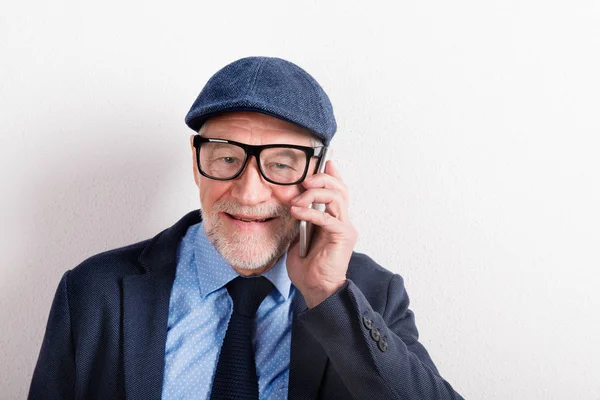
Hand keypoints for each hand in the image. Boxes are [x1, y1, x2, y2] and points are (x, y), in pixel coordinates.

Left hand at [287, 160, 357, 307]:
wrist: (315, 289)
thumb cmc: (307, 266)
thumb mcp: (298, 235)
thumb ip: (301, 217)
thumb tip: (292, 200)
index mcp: (334, 219)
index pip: (337, 190)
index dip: (332, 173)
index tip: (323, 160)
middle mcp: (343, 221)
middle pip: (340, 188)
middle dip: (322, 178)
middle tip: (305, 179)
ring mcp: (345, 228)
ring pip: (336, 197)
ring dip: (315, 193)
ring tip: (297, 198)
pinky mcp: (343, 237)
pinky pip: (327, 218)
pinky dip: (310, 212)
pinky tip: (297, 212)